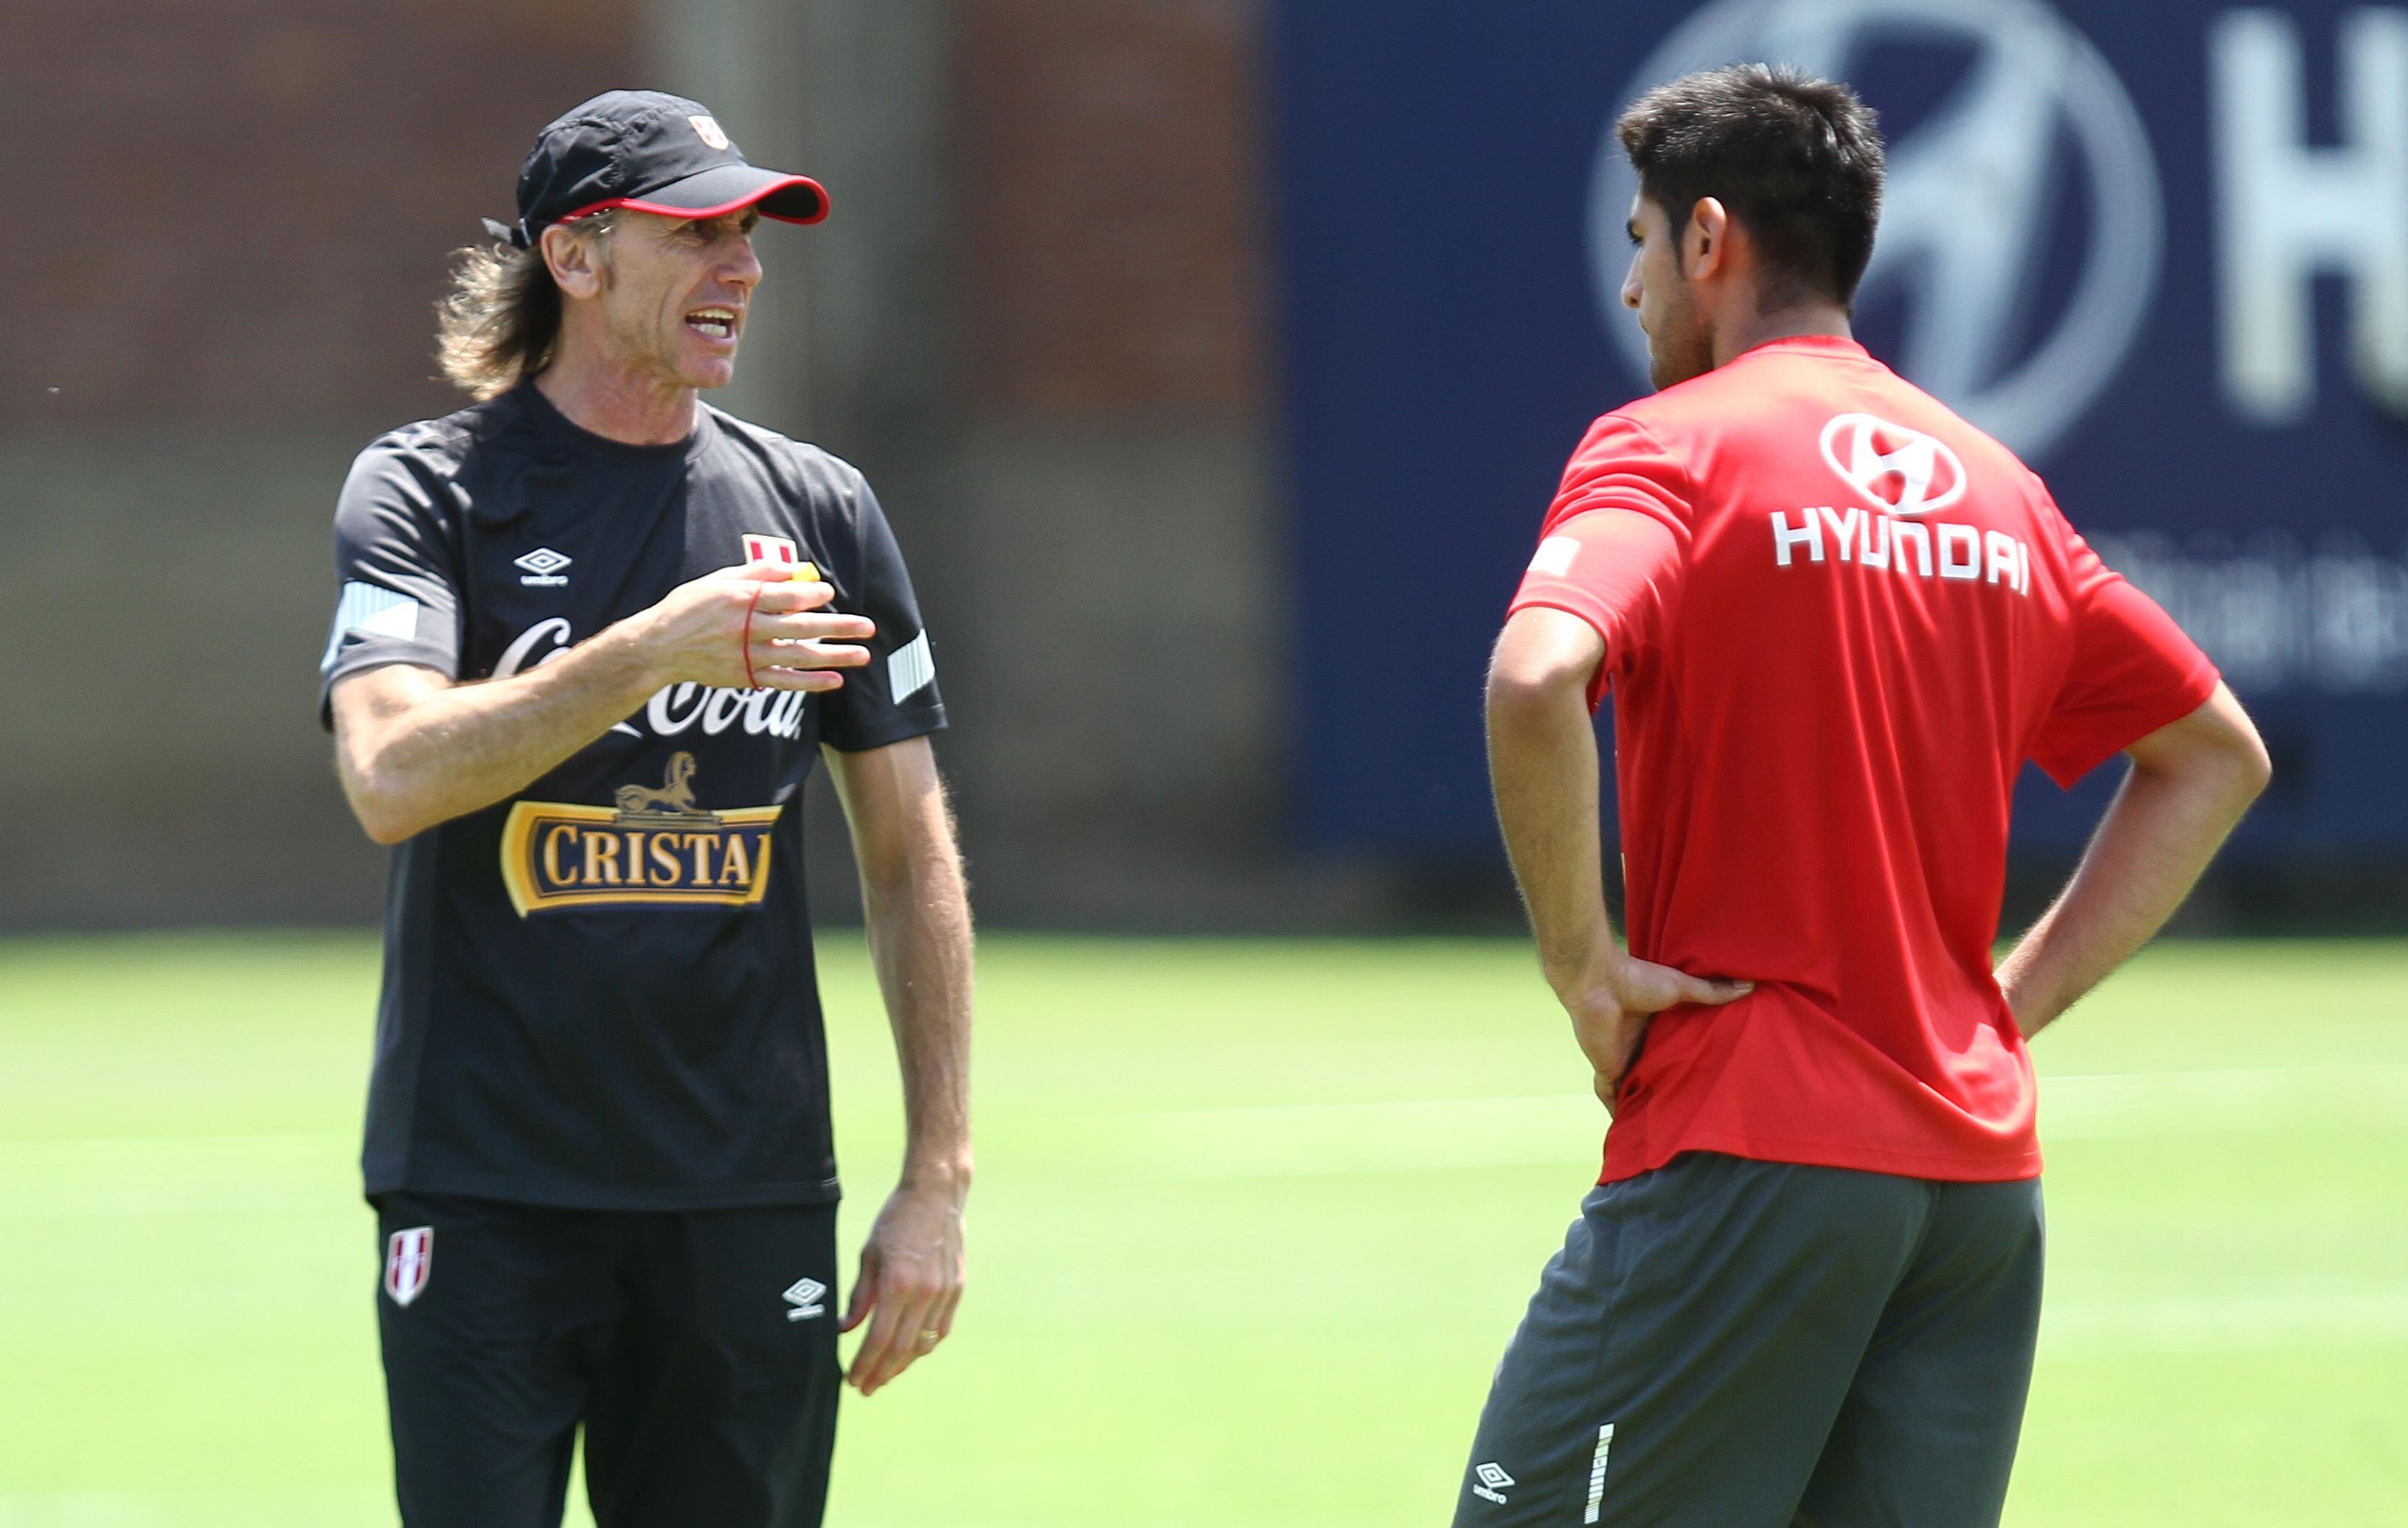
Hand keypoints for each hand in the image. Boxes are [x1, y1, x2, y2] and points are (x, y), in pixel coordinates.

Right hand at [625, 560, 875, 691]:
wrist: (659, 648)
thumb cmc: (689, 608)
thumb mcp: (717, 581)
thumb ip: (755, 574)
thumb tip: (793, 569)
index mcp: (741, 600)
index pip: (787, 596)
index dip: (813, 595)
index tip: (830, 595)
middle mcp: (746, 629)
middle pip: (802, 627)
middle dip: (838, 627)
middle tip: (868, 627)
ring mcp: (747, 656)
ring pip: (798, 657)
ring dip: (834, 657)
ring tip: (862, 655)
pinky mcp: (745, 677)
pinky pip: (784, 682)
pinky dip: (810, 683)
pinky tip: (835, 681)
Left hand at [839, 1180, 965, 1395]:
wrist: (936, 1195)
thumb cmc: (896, 1221)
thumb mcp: (869, 1255)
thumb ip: (860, 1297)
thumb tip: (844, 1330)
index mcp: (898, 1285)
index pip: (879, 1340)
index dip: (864, 1365)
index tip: (852, 1381)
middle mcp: (924, 1293)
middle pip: (902, 1349)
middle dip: (881, 1373)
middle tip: (865, 1388)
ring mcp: (944, 1293)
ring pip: (924, 1344)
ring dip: (903, 1365)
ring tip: (885, 1375)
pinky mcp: (957, 1289)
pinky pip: (941, 1329)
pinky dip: (924, 1346)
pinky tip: (911, 1352)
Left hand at [1556, 954, 1751, 1113]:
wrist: (1600, 982)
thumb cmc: (1637, 979)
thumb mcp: (1681, 987)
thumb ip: (1711, 992)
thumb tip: (1749, 987)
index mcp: (1653, 1026)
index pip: (1670, 1051)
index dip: (1683, 1065)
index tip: (1704, 1080)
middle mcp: (1637, 1045)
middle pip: (1653, 1074)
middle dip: (1665, 1090)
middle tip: (1689, 1111)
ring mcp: (1620, 1058)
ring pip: (1633, 1089)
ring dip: (1642, 1105)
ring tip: (1662, 1129)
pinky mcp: (1607, 1068)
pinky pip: (1610, 1096)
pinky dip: (1617, 1112)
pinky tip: (1627, 1131)